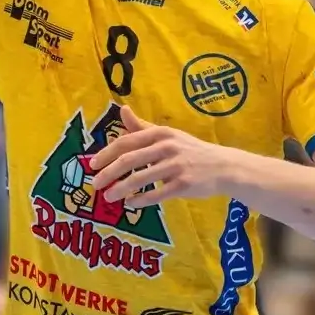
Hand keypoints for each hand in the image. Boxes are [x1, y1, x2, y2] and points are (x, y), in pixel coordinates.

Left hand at [88, 106, 232, 207]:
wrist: (223, 167)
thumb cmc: (191, 150)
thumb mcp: (167, 134)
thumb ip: (142, 126)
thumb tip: (121, 109)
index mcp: (160, 134)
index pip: (127, 142)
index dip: (106, 154)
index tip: (91, 164)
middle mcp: (167, 147)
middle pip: (130, 160)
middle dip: (109, 173)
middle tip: (95, 184)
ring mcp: (176, 166)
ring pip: (141, 179)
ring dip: (121, 189)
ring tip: (109, 197)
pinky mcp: (184, 185)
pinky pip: (157, 194)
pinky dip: (141, 200)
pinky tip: (131, 204)